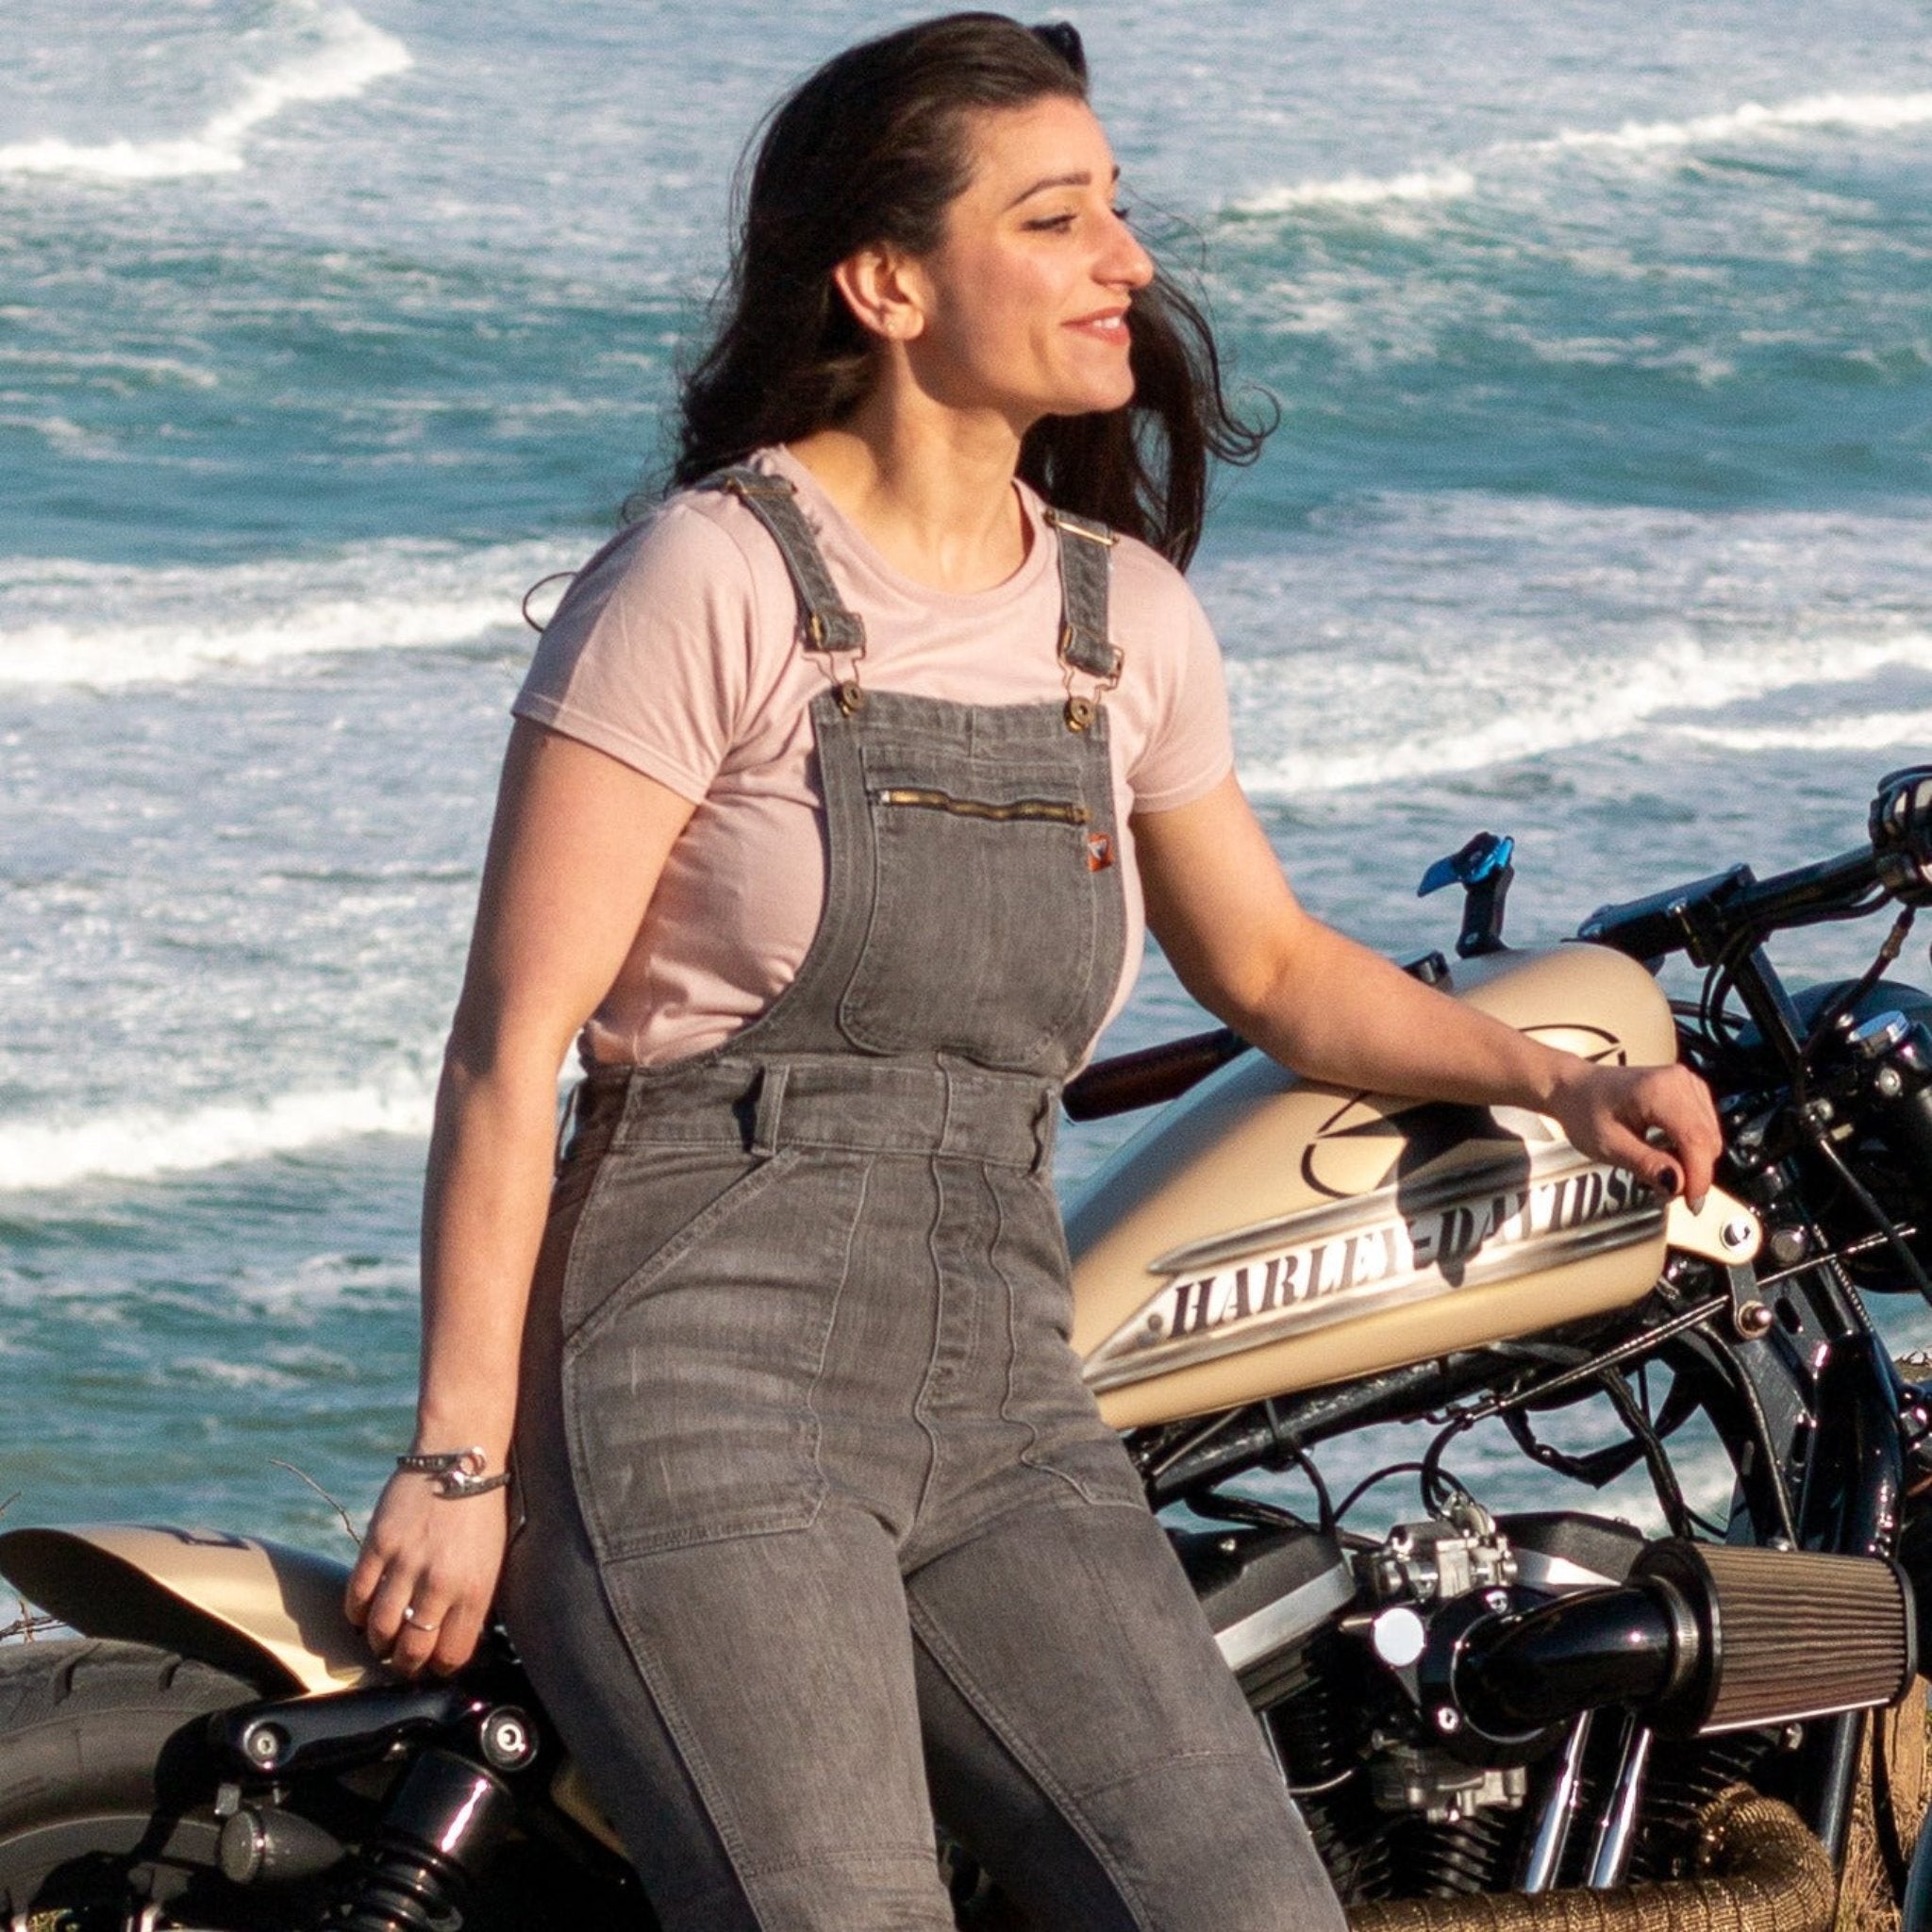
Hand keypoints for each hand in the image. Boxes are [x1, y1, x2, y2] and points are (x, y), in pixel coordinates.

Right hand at [344, 1470, 507, 1676]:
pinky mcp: (379, 1544)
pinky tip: (364, 1613)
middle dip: (405, 1664)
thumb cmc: (482, 1511)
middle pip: (412, 1649)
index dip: (440, 1667)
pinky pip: (358, 1595)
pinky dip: (357, 1612)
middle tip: (402, 1660)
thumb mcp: (493, 1559)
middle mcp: (440, 1581)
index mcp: (475, 1588)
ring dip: (378, 1643)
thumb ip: (475, 1601)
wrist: (460, 1457)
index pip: (451, 1654)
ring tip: (382, 1641)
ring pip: (381, 1629)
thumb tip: (458, 1640)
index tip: (434, 1665)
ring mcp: (407, 1562)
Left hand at [1544, 1059, 1723, 1210]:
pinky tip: (1667, 1152)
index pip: (1695, 1138)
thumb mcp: (1608, 1145)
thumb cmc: (1584, 1112)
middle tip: (1664, 1189)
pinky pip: (1704, 1127)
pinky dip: (1691, 1147)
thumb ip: (1645, 1164)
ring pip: (1710, 1135)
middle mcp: (1680, 1081)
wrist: (1574, 1087)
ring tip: (1660, 1169)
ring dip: (1693, 1161)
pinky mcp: (1690, 1090)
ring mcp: (1688, 1083)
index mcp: (1659, 1091)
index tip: (1691, 1204)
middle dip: (1694, 1172)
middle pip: (1707, 1138)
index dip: (1699, 1175)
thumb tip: (1678, 1185)